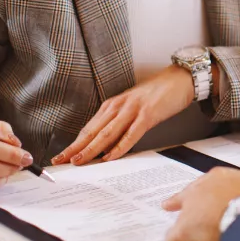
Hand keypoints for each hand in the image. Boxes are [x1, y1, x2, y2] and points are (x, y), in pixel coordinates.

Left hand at [53, 65, 195, 165]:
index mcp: (112, 106)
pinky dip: (119, 146)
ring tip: (79, 161)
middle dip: (75, 148)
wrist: (178, 79)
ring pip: (106, 133)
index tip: (60, 156)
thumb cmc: (156, 95)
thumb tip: (106, 146)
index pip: (88, 129)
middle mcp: (117, 107)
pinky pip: (130, 134)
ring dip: (91, 149)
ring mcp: (132, 110)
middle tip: (60, 162)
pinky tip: (110, 157)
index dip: (74, 144)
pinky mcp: (147, 114)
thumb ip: (119, 123)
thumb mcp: (132, 108)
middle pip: (92, 132)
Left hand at [162, 168, 239, 240]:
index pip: (206, 183)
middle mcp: (202, 187)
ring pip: (183, 222)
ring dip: (192, 234)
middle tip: (169, 205)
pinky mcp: (184, 228)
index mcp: (222, 177)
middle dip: (183, 206)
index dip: (201, 193)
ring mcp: (190, 207)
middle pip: (186, 198)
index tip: (197, 196)